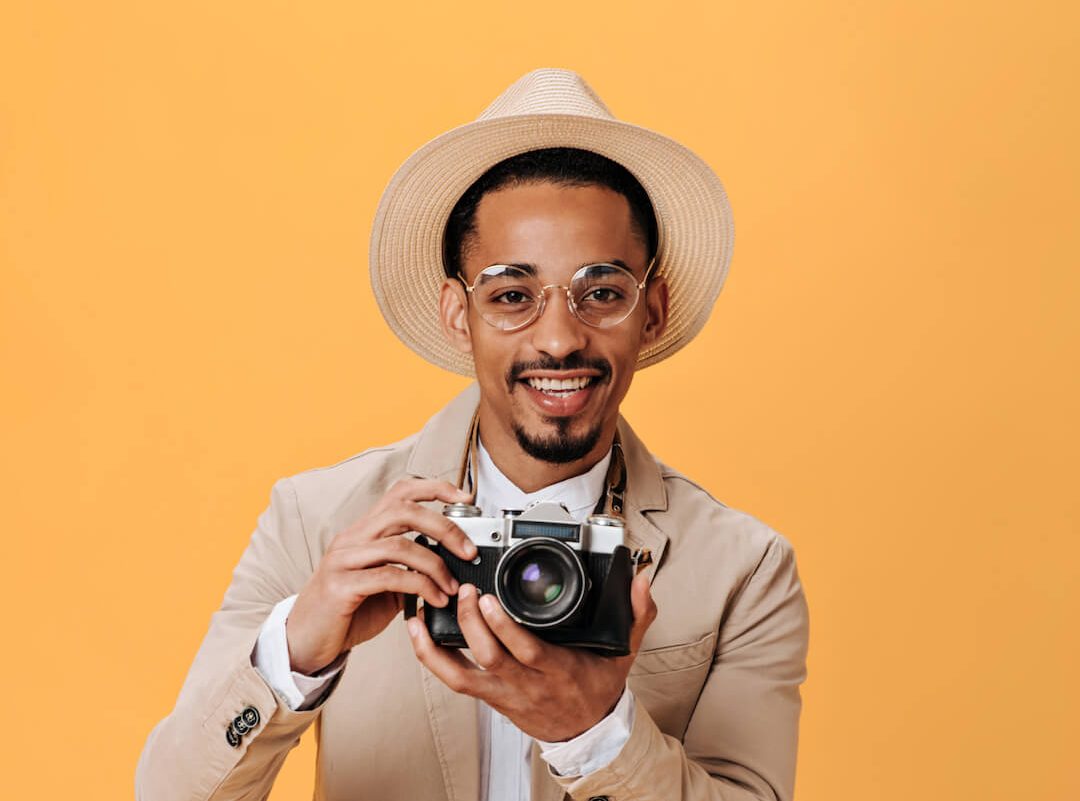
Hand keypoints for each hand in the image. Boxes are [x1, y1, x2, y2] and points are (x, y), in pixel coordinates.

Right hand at [286, 479, 478, 674]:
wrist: (305, 642)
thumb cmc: (347, 612)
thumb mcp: (384, 585)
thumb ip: (410, 569)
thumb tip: (452, 565)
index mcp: (364, 531)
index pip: (400, 492)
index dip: (434, 488)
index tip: (465, 497)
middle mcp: (352, 538)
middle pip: (403, 511)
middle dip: (444, 527)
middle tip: (468, 550)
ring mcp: (343, 560)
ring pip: (399, 544)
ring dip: (436, 565)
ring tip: (453, 587)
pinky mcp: (341, 586)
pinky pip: (389, 577)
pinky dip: (420, 586)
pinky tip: (435, 600)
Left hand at [407, 568, 657, 741]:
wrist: (587, 734)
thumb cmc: (598, 688)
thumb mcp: (624, 653)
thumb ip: (636, 616)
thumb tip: (643, 582)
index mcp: (558, 671)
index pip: (528, 651)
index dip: (504, 628)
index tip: (490, 599)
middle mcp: (527, 685)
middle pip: (492, 657)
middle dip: (472, 624)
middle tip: (463, 591)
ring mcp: (503, 693)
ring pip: (463, 674)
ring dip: (441, 643)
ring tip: (426, 610)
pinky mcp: (488, 696)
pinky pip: (453, 680)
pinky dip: (430, 658)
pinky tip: (416, 633)